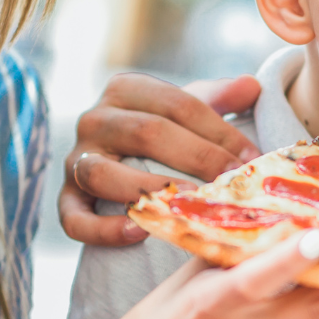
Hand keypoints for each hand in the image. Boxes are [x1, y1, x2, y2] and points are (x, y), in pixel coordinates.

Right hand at [60, 74, 261, 246]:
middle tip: (231, 183)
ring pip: (103, 172)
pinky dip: (102, 228)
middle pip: (146, 132)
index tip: (251, 160)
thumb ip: (218, 98)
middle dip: (196, 158)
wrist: (120, 157)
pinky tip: (138, 232)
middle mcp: (95, 119)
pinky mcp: (66, 198)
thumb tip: (251, 86)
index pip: (179, 104)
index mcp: (126, 90)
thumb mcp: (187, 109)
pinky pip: (73, 217)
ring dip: (145, 189)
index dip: (219, 132)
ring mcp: (76, 160)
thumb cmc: (163, 132)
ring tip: (184, 204)